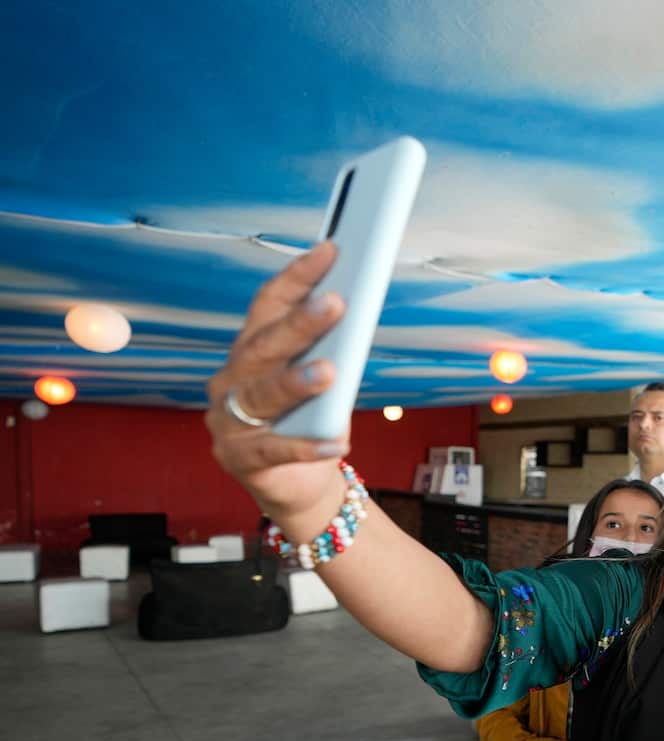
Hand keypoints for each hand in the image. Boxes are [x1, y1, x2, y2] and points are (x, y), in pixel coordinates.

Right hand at [204, 243, 349, 519]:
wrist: (298, 487)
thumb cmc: (310, 422)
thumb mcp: (321, 383)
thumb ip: (327, 353)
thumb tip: (354, 312)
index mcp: (251, 350)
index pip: (269, 305)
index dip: (298, 276)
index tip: (331, 250)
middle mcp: (232, 380)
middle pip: (264, 346)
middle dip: (299, 323)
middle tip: (335, 303)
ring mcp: (229, 420)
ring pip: (261, 395)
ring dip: (296, 382)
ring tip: (329, 373)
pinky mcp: (238, 459)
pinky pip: (274, 450)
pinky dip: (307, 446)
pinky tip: (337, 441)